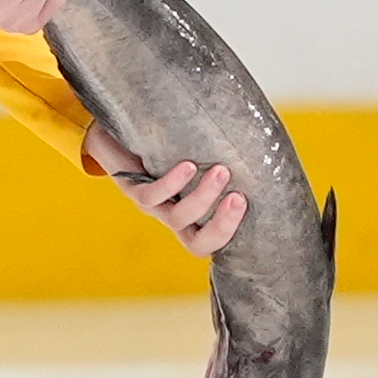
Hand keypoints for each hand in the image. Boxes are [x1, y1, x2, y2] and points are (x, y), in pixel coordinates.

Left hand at [85, 122, 246, 257]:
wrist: (114, 133)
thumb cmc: (163, 145)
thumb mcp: (197, 151)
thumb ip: (223, 152)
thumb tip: (264, 139)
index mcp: (192, 216)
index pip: (213, 241)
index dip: (230, 231)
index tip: (249, 203)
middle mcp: (173, 216)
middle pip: (198, 244)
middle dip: (222, 225)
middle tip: (239, 198)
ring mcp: (152, 207)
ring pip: (178, 218)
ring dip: (202, 197)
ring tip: (221, 171)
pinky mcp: (132, 190)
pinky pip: (151, 197)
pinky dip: (172, 183)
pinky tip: (187, 166)